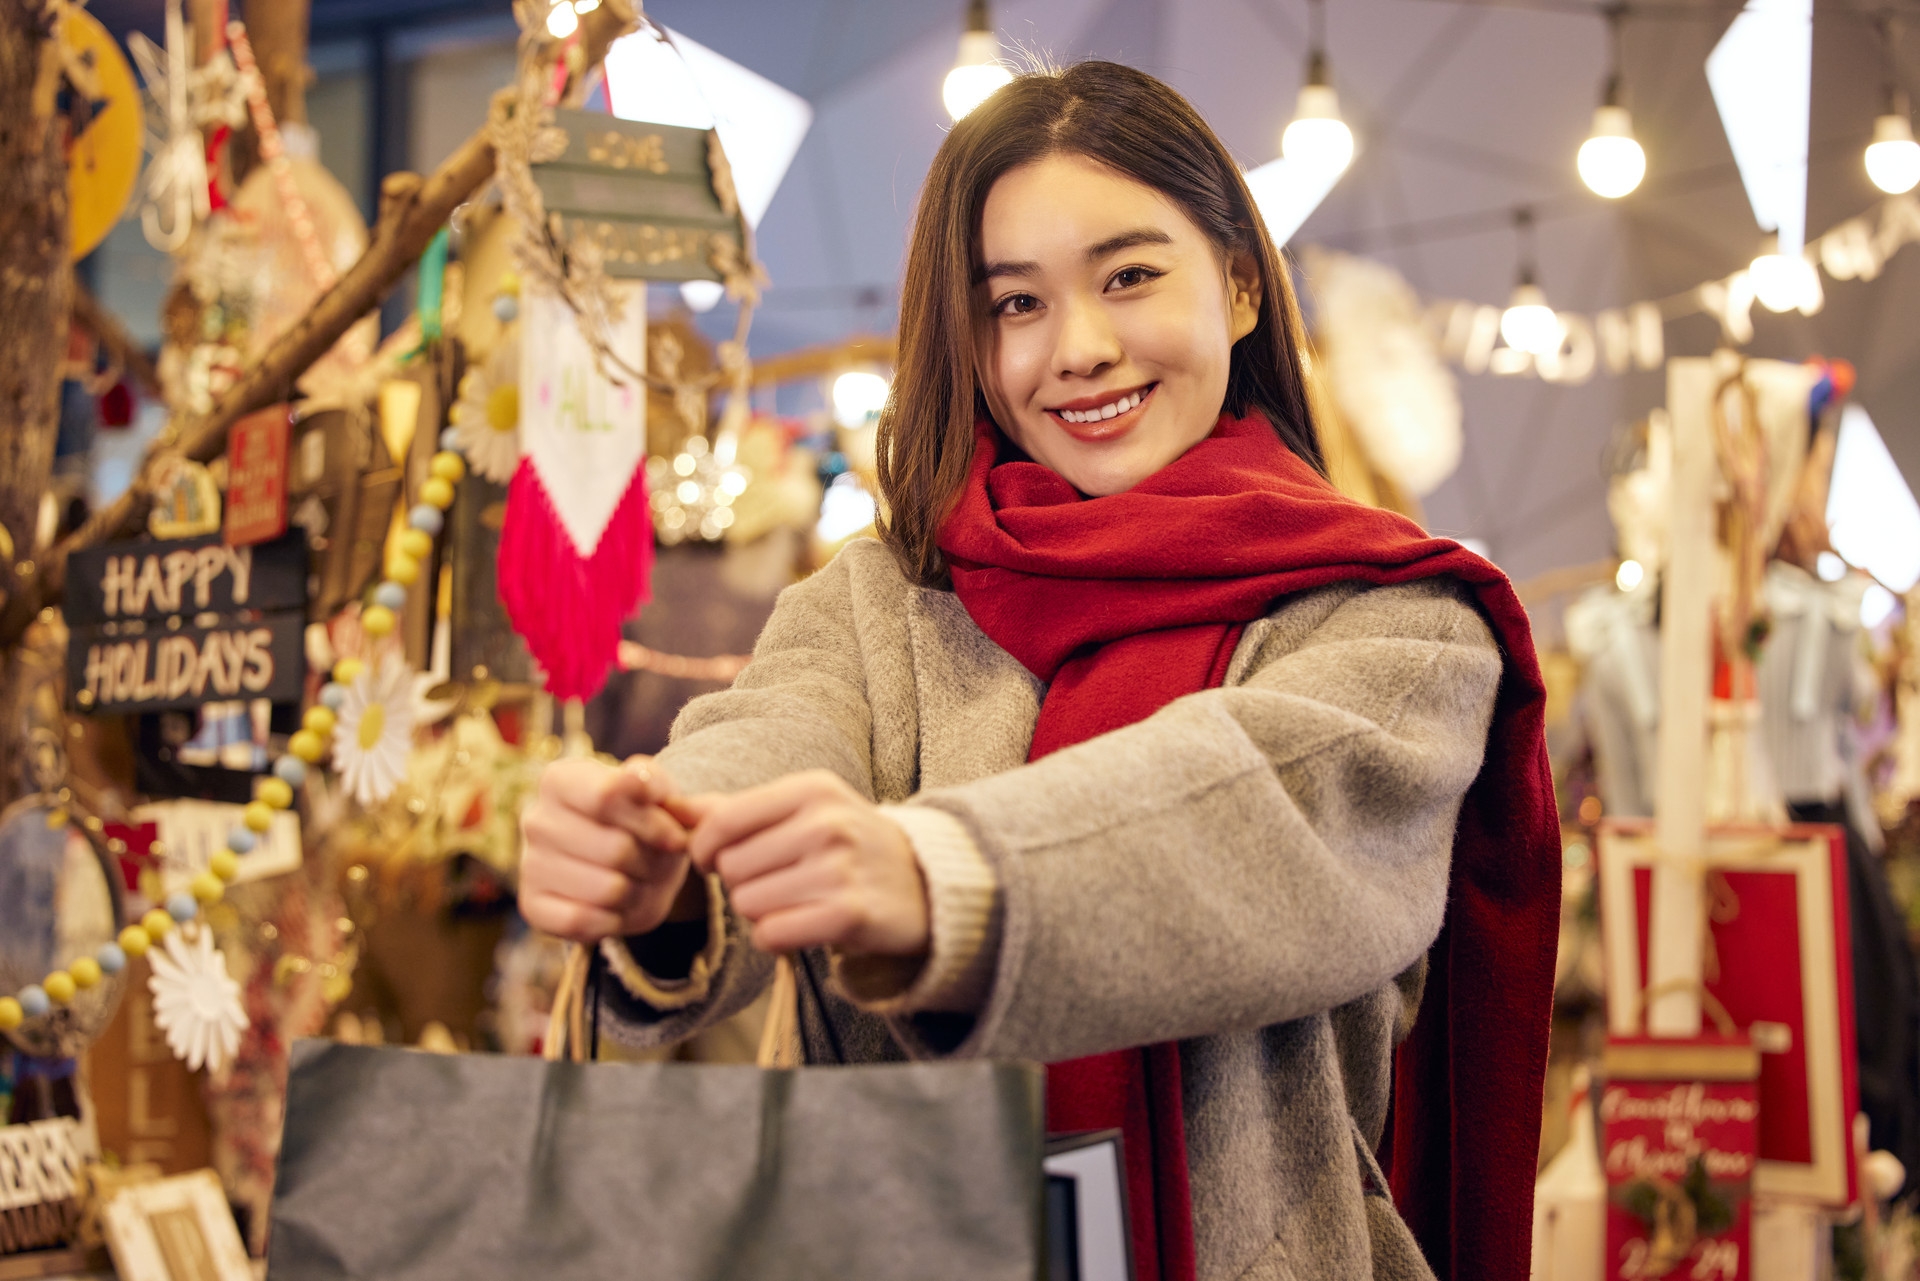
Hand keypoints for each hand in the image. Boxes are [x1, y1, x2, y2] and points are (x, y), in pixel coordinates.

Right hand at [519, 756, 700, 942]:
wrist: (633, 866)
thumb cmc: (643, 823)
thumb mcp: (656, 794)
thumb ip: (650, 780)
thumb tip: (640, 783)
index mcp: (560, 780)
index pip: (607, 798)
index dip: (652, 822)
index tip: (676, 837)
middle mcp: (536, 819)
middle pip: (616, 849)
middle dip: (651, 861)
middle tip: (655, 862)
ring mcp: (529, 864)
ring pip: (607, 890)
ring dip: (637, 892)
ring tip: (636, 882)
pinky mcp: (531, 906)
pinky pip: (582, 922)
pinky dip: (613, 920)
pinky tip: (615, 908)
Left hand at [683, 770, 928, 956]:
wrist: (927, 883)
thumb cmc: (851, 843)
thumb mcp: (805, 809)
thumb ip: (737, 810)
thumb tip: (674, 808)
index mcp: (812, 789)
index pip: (723, 822)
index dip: (705, 849)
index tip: (715, 861)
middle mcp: (826, 823)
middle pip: (732, 868)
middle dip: (742, 883)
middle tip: (777, 883)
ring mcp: (840, 869)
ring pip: (748, 904)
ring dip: (761, 912)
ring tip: (796, 901)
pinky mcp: (849, 914)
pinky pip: (772, 934)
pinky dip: (777, 937)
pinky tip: (804, 925)